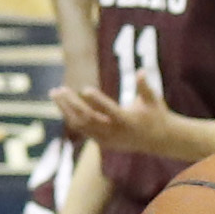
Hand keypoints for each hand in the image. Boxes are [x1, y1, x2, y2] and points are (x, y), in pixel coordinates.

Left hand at [56, 80, 189, 162]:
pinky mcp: (102, 142)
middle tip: (60, 89)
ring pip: (81, 125)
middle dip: (72, 104)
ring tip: (55, 93)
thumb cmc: (156, 114)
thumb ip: (145, 87)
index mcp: (128, 121)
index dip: (97, 101)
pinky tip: (62, 103)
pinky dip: (70, 116)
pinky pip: (81, 129)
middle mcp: (115, 132)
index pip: (110, 111)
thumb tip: (140, 71)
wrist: (159, 140)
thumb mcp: (153, 100)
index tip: (85, 89)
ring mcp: (107, 139)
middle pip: (89, 118)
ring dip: (66, 109)